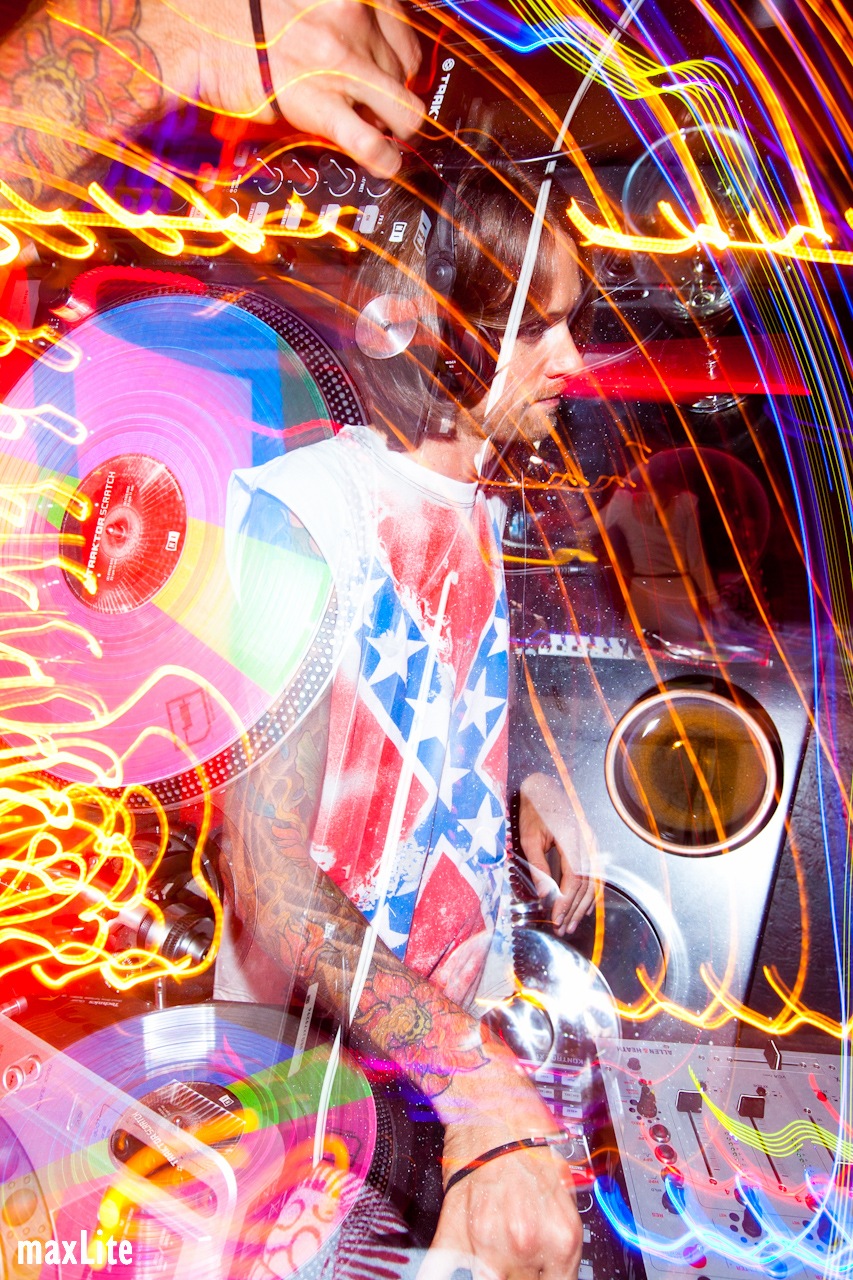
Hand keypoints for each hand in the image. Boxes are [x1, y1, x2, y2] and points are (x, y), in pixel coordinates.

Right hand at [152, 0, 423, 174]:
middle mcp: (353, 14)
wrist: (197, 33)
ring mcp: (341, 60)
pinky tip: (386, 165)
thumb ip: (337, 11)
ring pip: (402, 109)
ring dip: (394, 129)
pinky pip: (372, 142)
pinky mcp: (321, 103)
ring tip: (384, 138)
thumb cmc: (242, 13)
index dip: (399, 58)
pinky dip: (385, 161)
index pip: (403, 28)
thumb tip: (365, 41)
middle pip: (403, 70)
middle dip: (391, 92)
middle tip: (373, 106)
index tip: (389, 71)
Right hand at [420, 1047, 582, 1279]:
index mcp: (561, 1235)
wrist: (489, 1105)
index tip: (538, 1273)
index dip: (547, 1278)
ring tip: (493, 1250)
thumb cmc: (525, 1137)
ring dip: (495, 1269)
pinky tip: (463, 1260)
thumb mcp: (561, 1190)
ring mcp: (488, 1242)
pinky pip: (446, 1272)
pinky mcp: (452, 1234)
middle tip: (517, 1255)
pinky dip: (453, 1270)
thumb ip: (555, 1238)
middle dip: (522, 1272)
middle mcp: (527, 1243)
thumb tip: (551, 1270)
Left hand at [518, 772, 596, 935]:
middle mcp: (587, 840)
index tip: (556, 917)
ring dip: (583, 905)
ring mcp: (593, 842)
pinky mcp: (592, 845)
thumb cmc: (534, 811)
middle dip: (574, 909)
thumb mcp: (529, 838)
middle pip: (586, 883)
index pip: (574, 877)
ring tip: (571, 923)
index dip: (566, 900)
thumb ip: (538, 866)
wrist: (544, 789)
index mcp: (572, 837)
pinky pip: (596, 874)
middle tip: (562, 927)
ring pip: (594, 881)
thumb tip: (545, 895)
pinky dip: (590, 893)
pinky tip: (583, 908)